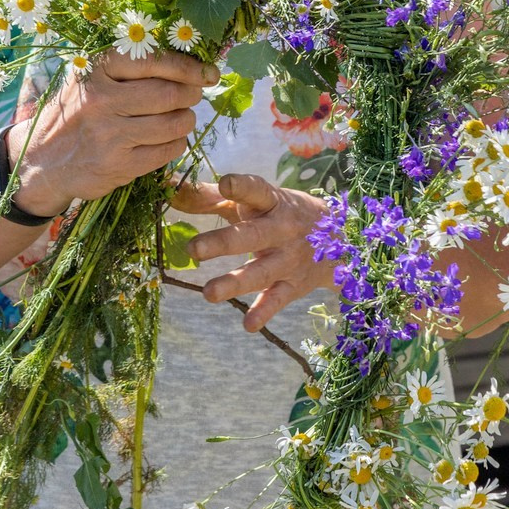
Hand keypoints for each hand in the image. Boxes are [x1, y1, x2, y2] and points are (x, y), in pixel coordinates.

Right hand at [8, 51, 215, 216]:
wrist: (41, 160)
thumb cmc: (75, 112)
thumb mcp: (89, 79)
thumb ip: (130, 66)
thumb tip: (191, 62)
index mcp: (95, 70)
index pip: (153, 60)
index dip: (188, 66)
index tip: (206, 71)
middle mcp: (100, 101)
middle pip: (169, 93)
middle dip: (191, 93)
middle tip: (194, 94)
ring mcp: (109, 135)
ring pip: (174, 123)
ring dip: (187, 119)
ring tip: (182, 116)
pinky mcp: (118, 166)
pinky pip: (167, 151)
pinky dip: (177, 142)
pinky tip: (169, 138)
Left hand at [174, 172, 334, 329]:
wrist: (339, 238)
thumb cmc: (278, 213)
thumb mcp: (253, 200)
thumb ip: (210, 197)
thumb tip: (169, 190)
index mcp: (270, 201)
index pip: (256, 190)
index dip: (242, 186)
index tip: (226, 184)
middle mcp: (281, 229)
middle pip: (252, 235)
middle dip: (223, 242)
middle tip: (193, 249)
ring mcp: (289, 259)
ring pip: (261, 272)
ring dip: (236, 282)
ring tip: (209, 293)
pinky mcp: (294, 285)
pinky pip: (278, 299)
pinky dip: (264, 312)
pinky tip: (248, 324)